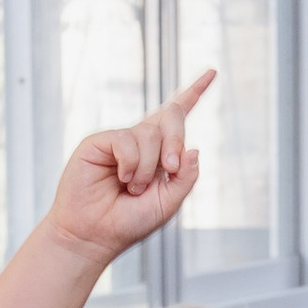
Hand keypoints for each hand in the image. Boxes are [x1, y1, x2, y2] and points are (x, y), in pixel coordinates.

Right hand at [41, 72, 213, 270]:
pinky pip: (127, 140)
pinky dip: (132, 163)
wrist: (95, 235)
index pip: (177, 118)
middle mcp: (140, 142)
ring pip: (150, 133)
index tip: (213, 72)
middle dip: (176, 139)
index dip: (194, 93)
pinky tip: (122, 179)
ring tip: (133, 188)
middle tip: (170, 168)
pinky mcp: (99, 141)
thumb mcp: (168, 203)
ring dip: (148, 167)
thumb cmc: (128, 222)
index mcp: (159, 154)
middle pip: (170, 116)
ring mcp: (120, 140)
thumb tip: (194, 149)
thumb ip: (185, 178)